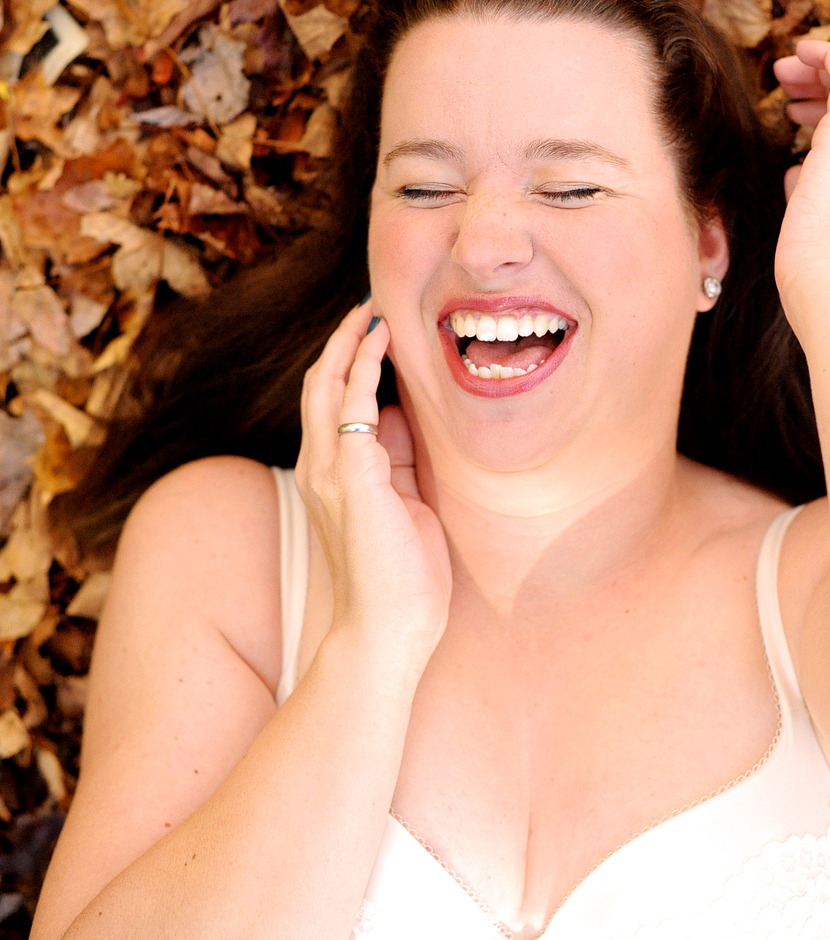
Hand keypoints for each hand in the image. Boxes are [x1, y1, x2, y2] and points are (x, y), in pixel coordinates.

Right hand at [295, 302, 451, 658]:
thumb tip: (403, 418)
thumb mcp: (402, 505)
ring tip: (373, 312)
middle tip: (368, 308)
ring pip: (326, 386)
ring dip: (349, 344)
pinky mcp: (352, 476)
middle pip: (317, 387)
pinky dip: (364, 367)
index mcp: (330, 478)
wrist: (388, 632)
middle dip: (341, 343)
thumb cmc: (401, 579)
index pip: (329, 407)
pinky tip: (382, 343)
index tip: (374, 334)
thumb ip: (396, 462)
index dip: (347, 366)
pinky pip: (352, 406)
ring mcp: (330, 472)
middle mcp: (319, 469)